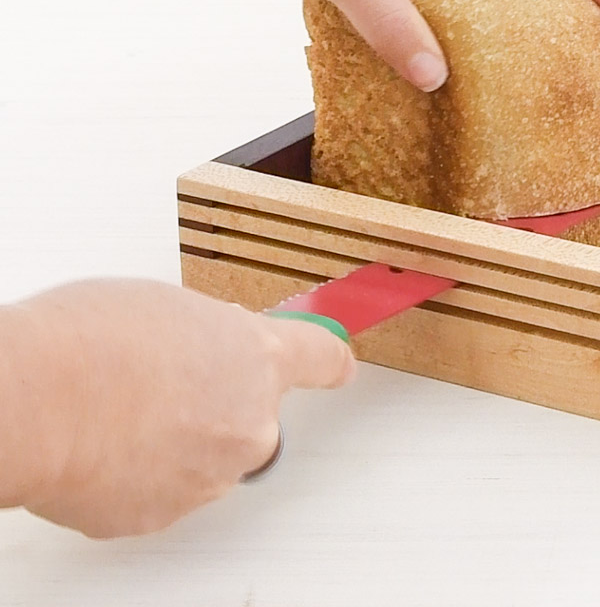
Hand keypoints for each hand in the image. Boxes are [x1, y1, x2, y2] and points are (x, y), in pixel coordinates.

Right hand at [5, 279, 353, 537]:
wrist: (35, 400)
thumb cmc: (91, 341)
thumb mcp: (171, 307)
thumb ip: (209, 334)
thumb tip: (204, 349)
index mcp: (257, 357)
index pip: (320, 357)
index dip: (331, 360)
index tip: (342, 364)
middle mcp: (249, 422)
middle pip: (250, 414)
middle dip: (215, 402)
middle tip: (158, 383)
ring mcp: (209, 474)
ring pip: (203, 454)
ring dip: (175, 437)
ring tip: (118, 410)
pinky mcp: (164, 514)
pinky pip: (161, 487)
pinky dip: (138, 472)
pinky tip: (104, 444)